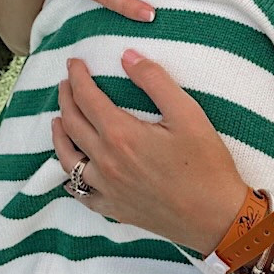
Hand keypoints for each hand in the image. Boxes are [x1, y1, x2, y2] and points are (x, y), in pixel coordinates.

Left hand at [53, 51, 243, 254]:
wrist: (217, 217)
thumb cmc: (207, 165)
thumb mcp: (188, 113)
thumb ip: (155, 80)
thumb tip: (127, 56)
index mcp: (121, 135)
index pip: (87, 98)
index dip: (77, 77)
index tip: (73, 63)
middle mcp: (106, 162)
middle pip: (72, 124)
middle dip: (66, 99)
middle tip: (65, 84)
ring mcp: (107, 189)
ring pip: (68, 159)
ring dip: (59, 135)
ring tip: (57, 120)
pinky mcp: (114, 209)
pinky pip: (81, 194)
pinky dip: (70, 179)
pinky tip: (70, 173)